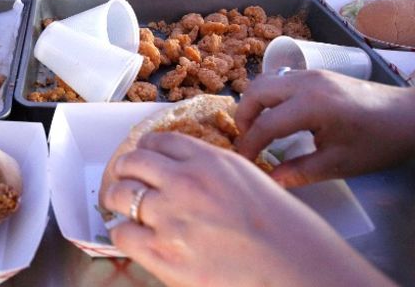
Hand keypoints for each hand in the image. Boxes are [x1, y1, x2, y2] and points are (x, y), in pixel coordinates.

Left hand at [102, 132, 393, 286]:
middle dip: (125, 172)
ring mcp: (170, 218)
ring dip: (116, 200)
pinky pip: (122, 234)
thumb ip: (212, 171)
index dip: (145, 151)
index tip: (143, 160)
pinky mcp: (164, 254)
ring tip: (120, 207)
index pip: (157, 141)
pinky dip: (123, 235)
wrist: (298, 272)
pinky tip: (135, 238)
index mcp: (209, 160)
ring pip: (119, 194)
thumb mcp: (249, 179)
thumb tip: (183, 171)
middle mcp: (184, 182)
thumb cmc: (286, 231)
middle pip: (131, 162)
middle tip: (124, 182)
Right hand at [235, 70, 414, 186]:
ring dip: (255, 103)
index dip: (250, 145)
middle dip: (244, 117)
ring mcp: (311, 74)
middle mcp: (306, 83)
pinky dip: (269, 96)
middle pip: (256, 92)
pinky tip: (278, 116)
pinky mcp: (317, 74)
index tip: (245, 161)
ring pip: (266, 81)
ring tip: (259, 128)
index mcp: (311, 106)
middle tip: (247, 141)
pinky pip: (281, 79)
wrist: (409, 117)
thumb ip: (299, 172)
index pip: (266, 124)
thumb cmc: (377, 143)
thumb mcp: (338, 164)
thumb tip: (270, 181)